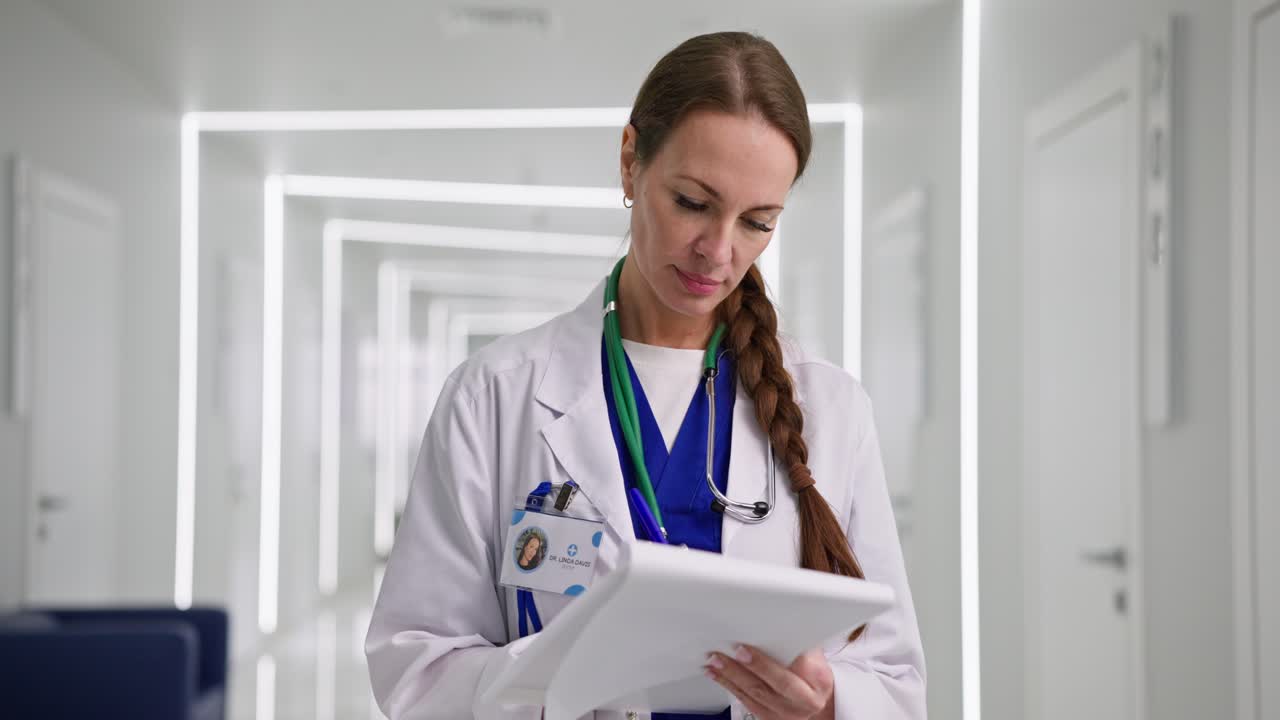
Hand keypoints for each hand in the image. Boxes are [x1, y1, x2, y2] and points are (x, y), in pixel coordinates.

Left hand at [704, 644, 835, 719]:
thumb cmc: (814, 672)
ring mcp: (784, 713)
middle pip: (769, 686)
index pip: (789, 674)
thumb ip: (798, 641)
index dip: (763, 664)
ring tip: (715, 660)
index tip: (746, 647)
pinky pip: (745, 701)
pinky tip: (716, 674)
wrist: (816, 700)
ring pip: (754, 694)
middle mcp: (802, 703)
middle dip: (746, 668)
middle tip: (730, 651)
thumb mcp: (816, 655)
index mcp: (817, 683)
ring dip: (730, 676)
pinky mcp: (768, 717)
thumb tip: (776, 620)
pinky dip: (728, 685)